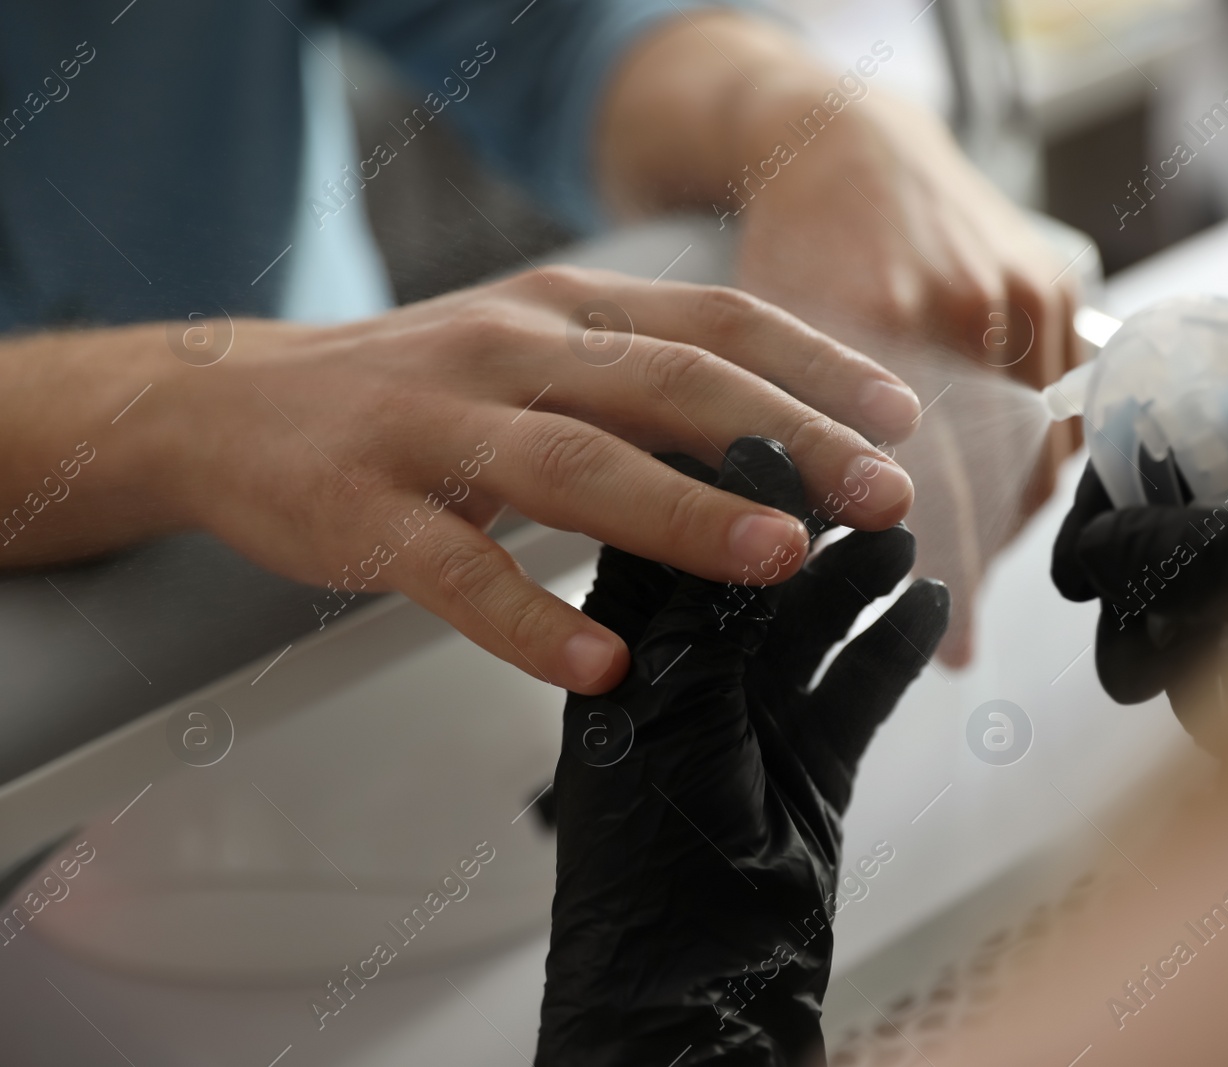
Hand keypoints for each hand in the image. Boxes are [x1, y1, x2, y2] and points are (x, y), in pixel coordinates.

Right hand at [141, 267, 920, 692]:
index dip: (815, 365)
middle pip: (670, 386)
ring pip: (577, 466)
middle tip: (880, 496)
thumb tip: (778, 437)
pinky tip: (601, 664)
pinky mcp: (367, 511)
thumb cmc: (414, 390)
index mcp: (565, 309)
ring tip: (778, 559)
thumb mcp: (533, 354)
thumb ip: (639, 383)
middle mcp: (511, 352)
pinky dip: (531, 621)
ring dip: (686, 513)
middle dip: (787, 439)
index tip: (900, 418)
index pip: (714, 322)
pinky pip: (459, 572)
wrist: (230, 404)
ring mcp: (435, 427)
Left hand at [537, 437, 948, 1065]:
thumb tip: (752, 474)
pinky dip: (892, 644)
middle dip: (810, 518)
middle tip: (866, 471)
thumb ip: (718, 595)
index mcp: (626, 652)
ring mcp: (750, 717)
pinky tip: (924, 606)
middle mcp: (686, 675)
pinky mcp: (807, 762)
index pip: (673, 527)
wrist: (691, 994)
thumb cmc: (649, 867)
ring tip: (901, 532)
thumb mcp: (679, 707)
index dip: (729, 472)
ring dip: (859, 573)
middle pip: (754, 566)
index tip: (786, 422)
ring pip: (813, 618)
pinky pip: (858, 684)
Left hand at [733, 93, 1080, 662]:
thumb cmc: (795, 250)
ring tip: (969, 560)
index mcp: (869, 318)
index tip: (949, 641)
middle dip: (976, 557)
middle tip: (960, 620)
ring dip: (1006, 515)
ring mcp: (1015, 294)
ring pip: (1035, 448)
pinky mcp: (1056, 286)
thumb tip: (795, 549)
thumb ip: (789, 433)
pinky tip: (999, 496)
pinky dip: (1034, 459)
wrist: (849, 149)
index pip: (923, 476)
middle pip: (991, 473)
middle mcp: (955, 306)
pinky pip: (1063, 407)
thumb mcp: (764, 341)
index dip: (939, 565)